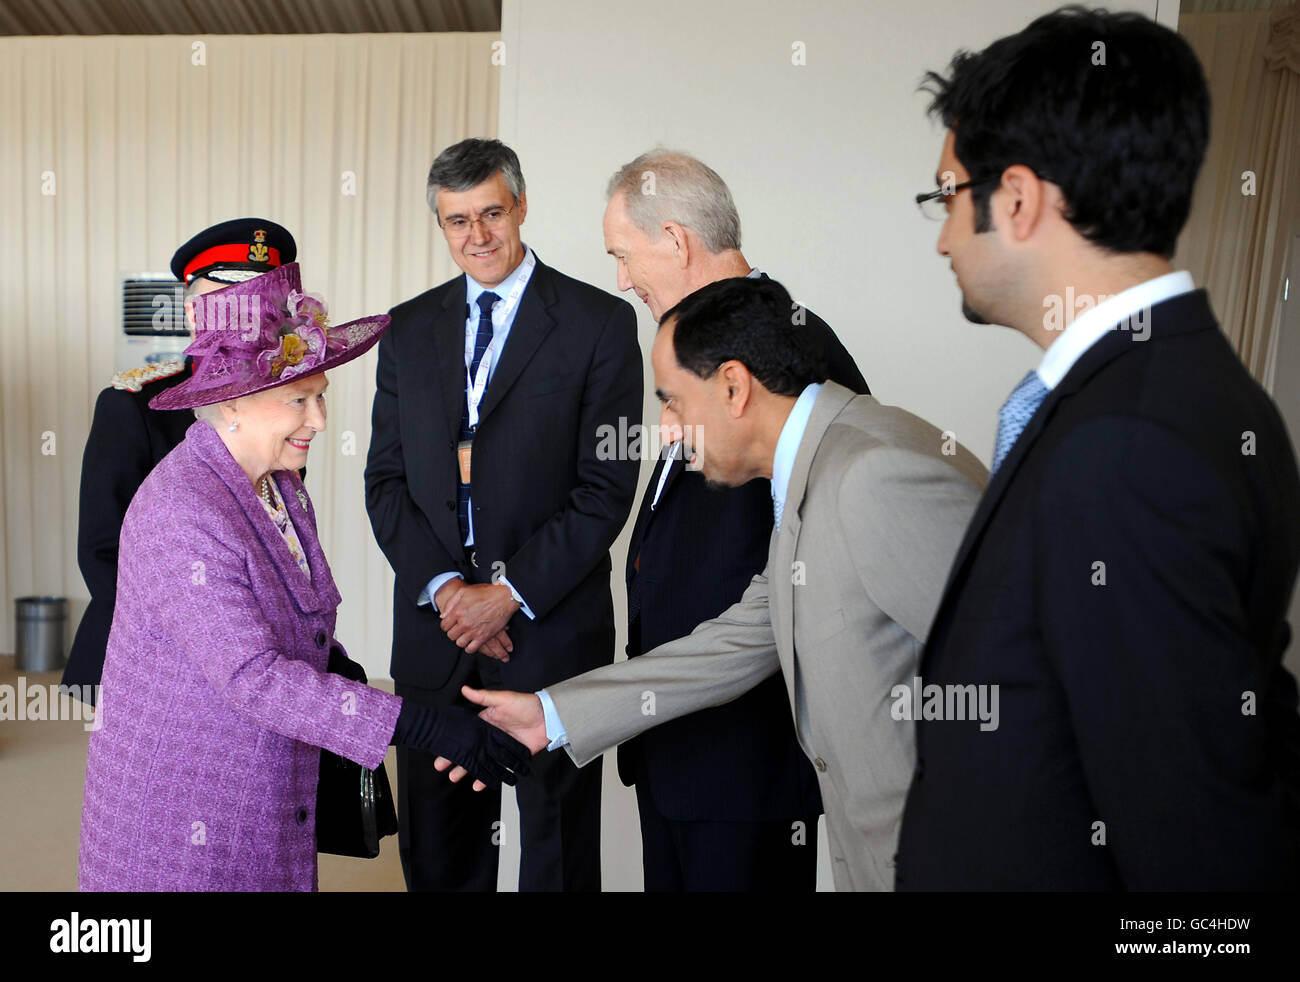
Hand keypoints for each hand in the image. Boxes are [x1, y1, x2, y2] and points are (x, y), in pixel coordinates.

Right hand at [434, 685, 548, 784]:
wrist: (549, 717)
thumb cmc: (526, 704)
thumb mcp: (503, 698)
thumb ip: (484, 697)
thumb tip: (464, 688)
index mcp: (486, 721)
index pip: (466, 733)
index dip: (453, 740)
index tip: (440, 746)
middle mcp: (491, 736)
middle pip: (470, 749)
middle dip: (455, 758)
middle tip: (441, 766)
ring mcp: (499, 748)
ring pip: (480, 761)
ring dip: (467, 770)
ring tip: (454, 778)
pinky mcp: (510, 757)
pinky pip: (497, 769)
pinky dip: (487, 778)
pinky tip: (477, 785)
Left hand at [440, 583, 520, 655]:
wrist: (504, 598)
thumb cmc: (486, 593)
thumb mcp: (464, 592)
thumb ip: (451, 603)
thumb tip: (443, 615)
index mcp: (458, 611)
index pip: (444, 626)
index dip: (447, 625)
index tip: (451, 624)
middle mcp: (464, 623)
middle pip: (451, 635)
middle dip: (454, 632)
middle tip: (458, 629)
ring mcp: (474, 631)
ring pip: (460, 643)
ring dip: (461, 640)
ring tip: (465, 635)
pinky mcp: (483, 637)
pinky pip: (471, 649)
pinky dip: (470, 647)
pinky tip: (471, 642)